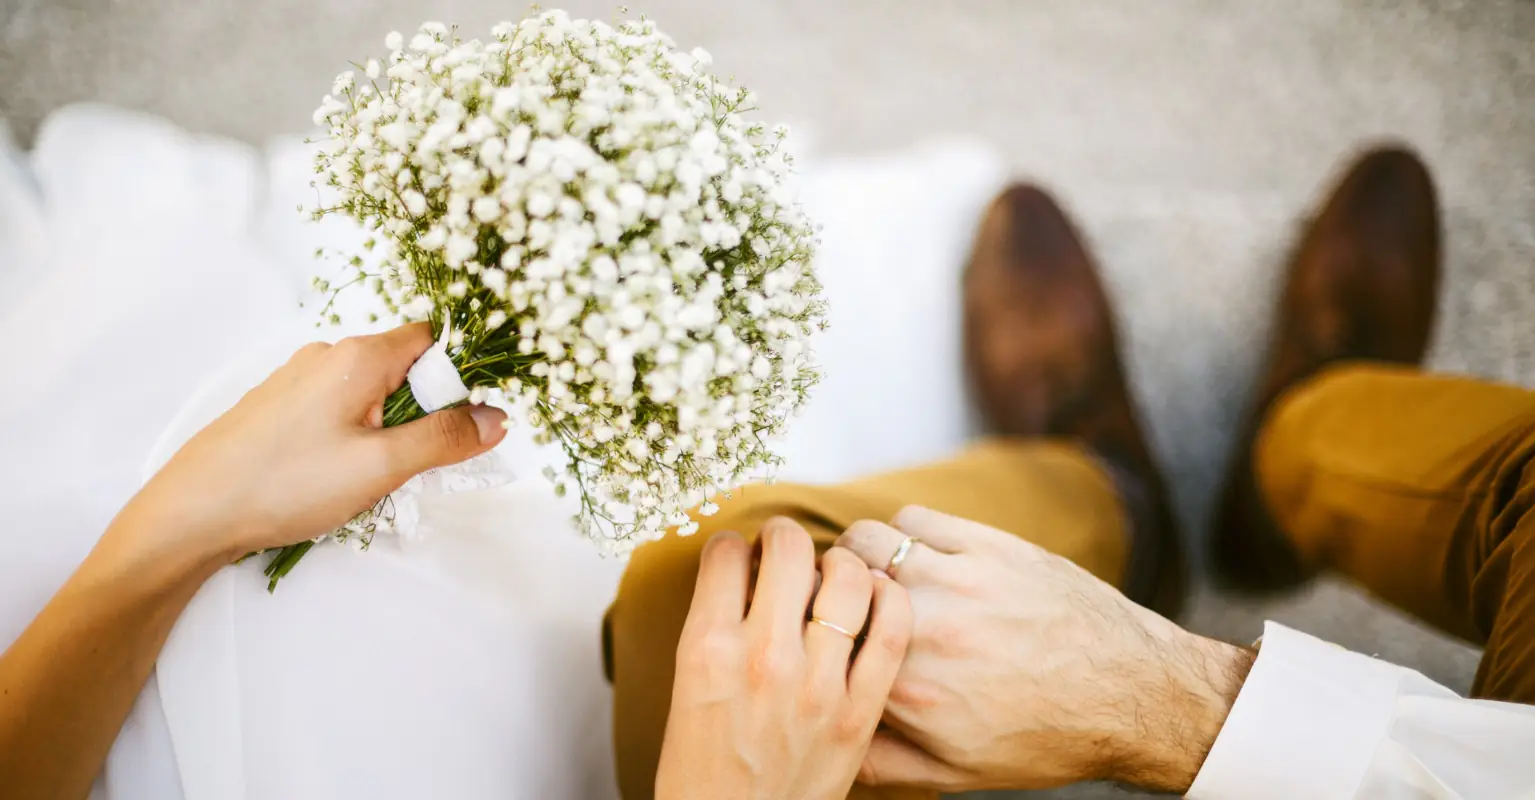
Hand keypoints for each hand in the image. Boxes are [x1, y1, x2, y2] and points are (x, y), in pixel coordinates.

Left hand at [118, 323, 507, 560]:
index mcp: (358, 357)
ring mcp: (298, 381)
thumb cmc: (286, 484)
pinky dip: (355, 439)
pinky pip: (339, 411)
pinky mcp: (278, 408)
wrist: (192, 513)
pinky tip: (335, 479)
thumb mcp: (380, 467)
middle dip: (423, 413)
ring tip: (371, 480)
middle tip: (416, 465)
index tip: (466, 421)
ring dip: (388, 432)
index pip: (432, 339)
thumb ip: (444, 439)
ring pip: (371, 394)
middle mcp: (328, 356)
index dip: (459, 376)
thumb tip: (496, 418)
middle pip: (403, 368)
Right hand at [655, 519, 913, 799]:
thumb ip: (713, 627)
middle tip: (786, 547)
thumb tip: (746, 575)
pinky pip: (893, 629)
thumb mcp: (685, 689)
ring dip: (840, 560)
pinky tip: (878, 596)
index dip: (736, 544)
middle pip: (788, 548)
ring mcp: (817, 684)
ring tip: (834, 571)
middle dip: (785, 535)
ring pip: (848, 576)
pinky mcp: (860, 712)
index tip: (742, 555)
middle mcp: (762, 657)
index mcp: (707, 648)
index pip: (725, 553)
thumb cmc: (701, 770)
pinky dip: (890, 598)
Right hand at [837, 506, 1254, 793]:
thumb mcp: (958, 772)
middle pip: (829, 583)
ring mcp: (958, 580)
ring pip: (864, 540)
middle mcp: (925, 629)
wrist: (1134, 695)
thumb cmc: (1047, 738)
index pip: (818, 641)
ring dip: (857, 555)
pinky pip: (914, 519)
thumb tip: (826, 746)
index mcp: (909, 691)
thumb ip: (881, 761)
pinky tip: (920, 557)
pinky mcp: (990, 546)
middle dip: (822, 590)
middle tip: (836, 602)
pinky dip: (904, 534)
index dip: (803, 632)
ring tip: (875, 576)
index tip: (804, 631)